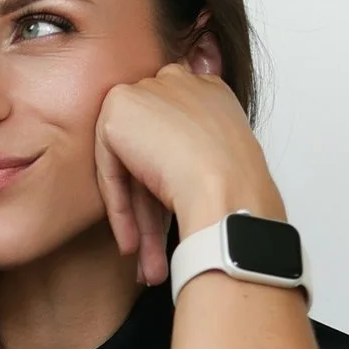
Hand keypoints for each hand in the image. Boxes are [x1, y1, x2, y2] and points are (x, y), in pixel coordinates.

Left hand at [94, 65, 282, 289]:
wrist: (228, 186)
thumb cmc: (238, 184)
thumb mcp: (220, 161)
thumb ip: (191, 153)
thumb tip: (167, 186)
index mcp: (208, 90)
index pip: (175, 135)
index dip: (171, 179)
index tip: (175, 216)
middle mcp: (177, 83)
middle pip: (152, 154)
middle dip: (152, 209)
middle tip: (157, 251)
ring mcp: (148, 92)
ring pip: (132, 167)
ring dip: (139, 221)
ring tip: (148, 264)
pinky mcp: (120, 109)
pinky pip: (111, 168)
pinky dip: (120, 209)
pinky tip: (132, 246)